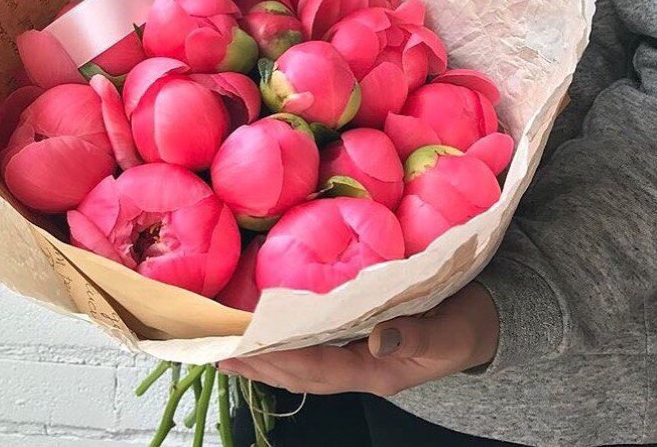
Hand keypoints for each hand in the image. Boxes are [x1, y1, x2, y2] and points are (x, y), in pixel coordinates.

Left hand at [219, 282, 498, 396]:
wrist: (481, 325)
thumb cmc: (465, 325)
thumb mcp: (451, 333)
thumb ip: (419, 336)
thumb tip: (378, 340)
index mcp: (378, 370)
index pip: (318, 368)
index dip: (280, 359)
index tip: (243, 349)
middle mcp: (360, 368)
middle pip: (300, 373)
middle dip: (259, 364)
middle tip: (217, 352)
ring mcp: (357, 358)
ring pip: (303, 364)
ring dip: (265, 358)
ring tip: (229, 349)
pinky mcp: (358, 340)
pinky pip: (313, 348)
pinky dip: (285, 343)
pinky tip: (267, 333)